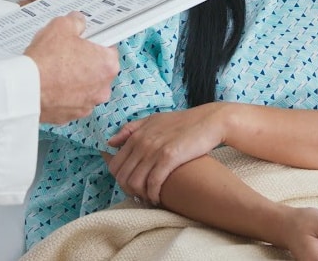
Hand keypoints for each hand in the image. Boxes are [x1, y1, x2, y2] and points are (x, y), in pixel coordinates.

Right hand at [24, 12, 119, 124]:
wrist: (26, 89)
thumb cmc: (46, 60)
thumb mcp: (61, 26)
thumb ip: (76, 21)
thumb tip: (78, 22)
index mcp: (107, 65)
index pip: (108, 49)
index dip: (94, 43)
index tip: (83, 42)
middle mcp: (102, 88)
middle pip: (97, 70)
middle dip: (84, 62)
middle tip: (65, 54)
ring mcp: (87, 105)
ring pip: (84, 88)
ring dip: (74, 80)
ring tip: (54, 71)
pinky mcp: (71, 116)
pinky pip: (70, 101)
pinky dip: (62, 95)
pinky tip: (49, 85)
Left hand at [106, 104, 227, 203]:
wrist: (208, 121)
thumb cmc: (181, 122)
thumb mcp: (152, 120)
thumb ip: (130, 130)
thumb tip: (110, 142)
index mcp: (135, 135)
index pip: (114, 165)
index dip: (120, 180)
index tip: (130, 185)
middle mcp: (141, 142)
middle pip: (122, 176)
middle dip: (129, 190)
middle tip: (139, 195)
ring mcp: (154, 150)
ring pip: (135, 182)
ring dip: (140, 195)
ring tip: (149, 198)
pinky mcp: (169, 157)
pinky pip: (153, 183)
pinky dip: (153, 195)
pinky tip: (158, 198)